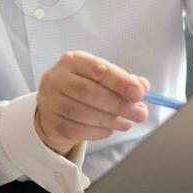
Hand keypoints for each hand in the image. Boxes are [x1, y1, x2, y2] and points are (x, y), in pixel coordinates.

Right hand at [34, 51, 151, 154]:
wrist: (55, 108)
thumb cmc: (82, 90)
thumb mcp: (102, 79)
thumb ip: (123, 81)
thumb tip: (142, 87)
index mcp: (73, 61)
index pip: (98, 70)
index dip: (120, 82)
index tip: (139, 93)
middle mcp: (57, 77)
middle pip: (90, 92)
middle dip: (119, 105)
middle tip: (139, 114)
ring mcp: (50, 100)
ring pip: (83, 113)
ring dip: (110, 120)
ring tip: (126, 123)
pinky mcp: (50, 121)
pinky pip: (77, 129)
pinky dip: (98, 131)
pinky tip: (109, 129)